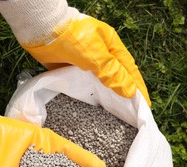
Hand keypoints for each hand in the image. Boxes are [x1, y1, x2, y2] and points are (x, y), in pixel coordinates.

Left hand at [24, 16, 151, 106]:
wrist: (41, 30)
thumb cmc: (73, 38)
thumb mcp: (96, 56)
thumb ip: (112, 73)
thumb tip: (130, 91)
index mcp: (112, 47)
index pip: (130, 70)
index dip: (137, 88)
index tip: (145, 106)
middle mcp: (102, 55)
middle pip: (117, 77)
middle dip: (125, 94)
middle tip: (132, 114)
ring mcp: (87, 63)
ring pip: (102, 83)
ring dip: (108, 97)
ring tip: (115, 116)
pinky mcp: (72, 70)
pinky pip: (85, 86)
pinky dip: (91, 97)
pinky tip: (94, 109)